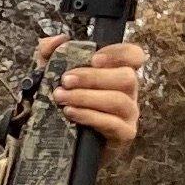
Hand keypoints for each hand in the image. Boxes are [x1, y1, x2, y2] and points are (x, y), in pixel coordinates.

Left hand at [38, 34, 146, 150]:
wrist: (65, 146)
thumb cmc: (66, 105)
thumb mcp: (52, 77)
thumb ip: (50, 54)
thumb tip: (58, 39)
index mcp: (118, 72)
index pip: (134, 55)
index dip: (119, 53)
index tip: (94, 58)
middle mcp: (128, 91)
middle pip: (126, 77)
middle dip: (93, 78)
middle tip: (65, 81)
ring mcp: (129, 114)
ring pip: (118, 100)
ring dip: (87, 97)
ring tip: (62, 98)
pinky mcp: (124, 135)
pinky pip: (113, 123)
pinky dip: (90, 116)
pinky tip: (71, 113)